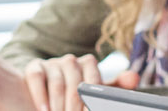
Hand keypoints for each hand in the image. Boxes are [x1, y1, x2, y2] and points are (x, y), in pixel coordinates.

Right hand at [21, 54, 140, 110]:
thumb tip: (134, 78)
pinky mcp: (34, 66)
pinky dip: (40, 95)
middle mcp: (70, 60)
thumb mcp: (94, 92)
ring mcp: (51, 62)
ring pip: (56, 80)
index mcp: (88, 64)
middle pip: (75, 81)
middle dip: (74, 104)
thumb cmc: (75, 94)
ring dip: (57, 102)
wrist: (46, 92)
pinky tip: (44, 109)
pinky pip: (36, 77)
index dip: (91, 99)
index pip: (93, 79)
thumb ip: (113, 88)